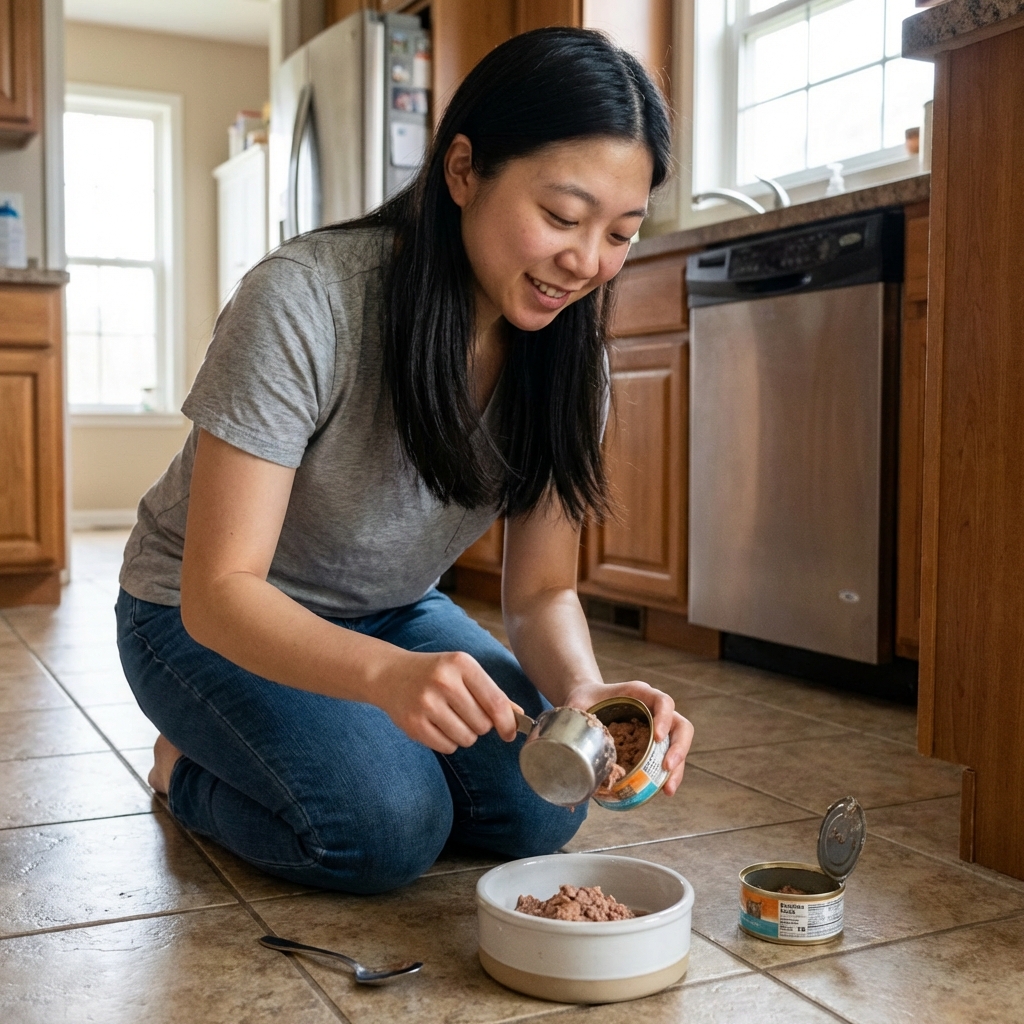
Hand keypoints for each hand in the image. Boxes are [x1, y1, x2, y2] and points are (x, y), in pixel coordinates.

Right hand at [371, 648, 518, 753]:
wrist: (390, 674)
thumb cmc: (435, 673)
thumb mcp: (463, 671)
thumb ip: (491, 692)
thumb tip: (518, 716)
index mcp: (462, 664)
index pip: (496, 702)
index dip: (508, 723)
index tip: (509, 733)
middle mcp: (444, 682)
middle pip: (483, 724)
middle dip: (480, 725)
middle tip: (465, 713)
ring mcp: (426, 703)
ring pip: (466, 739)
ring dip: (465, 735)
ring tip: (450, 718)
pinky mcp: (413, 724)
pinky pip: (447, 747)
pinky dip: (448, 742)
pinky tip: (437, 725)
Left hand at [562, 679, 693, 796]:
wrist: (588, 701)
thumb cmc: (585, 699)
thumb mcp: (577, 703)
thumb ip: (571, 717)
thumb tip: (557, 743)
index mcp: (640, 694)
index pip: (662, 701)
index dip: (665, 718)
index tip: (658, 737)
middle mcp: (654, 710)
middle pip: (680, 726)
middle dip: (678, 748)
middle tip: (667, 767)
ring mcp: (657, 728)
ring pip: (678, 745)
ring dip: (677, 768)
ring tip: (667, 790)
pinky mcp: (653, 745)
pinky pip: (667, 758)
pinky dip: (667, 775)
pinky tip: (662, 791)